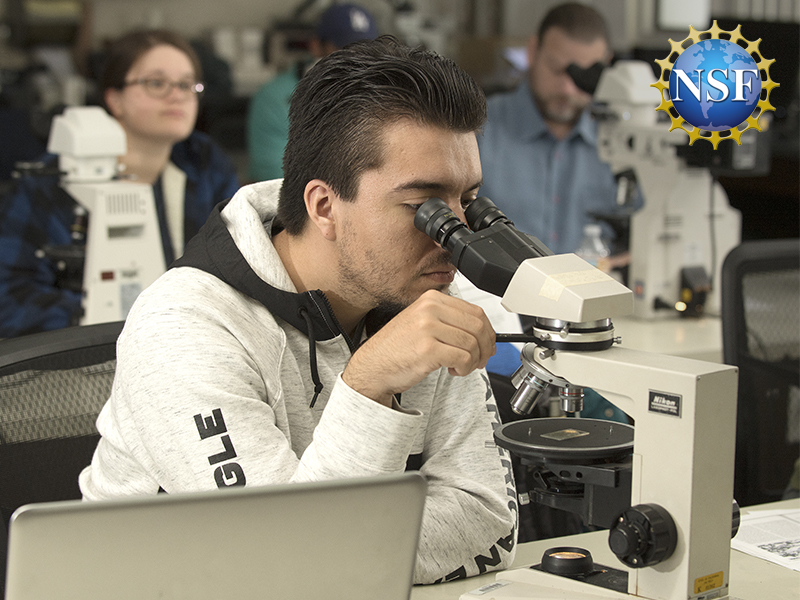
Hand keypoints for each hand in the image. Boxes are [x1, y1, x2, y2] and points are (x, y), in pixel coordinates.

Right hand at [342, 290, 495, 406]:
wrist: (372, 366)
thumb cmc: (396, 348)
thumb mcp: (422, 323)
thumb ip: (450, 322)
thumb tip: (483, 333)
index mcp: (431, 299)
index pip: (475, 311)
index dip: (487, 331)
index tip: (487, 344)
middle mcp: (430, 309)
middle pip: (478, 326)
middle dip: (485, 347)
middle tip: (480, 359)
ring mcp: (428, 328)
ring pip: (472, 344)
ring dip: (474, 361)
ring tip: (462, 367)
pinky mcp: (428, 349)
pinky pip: (463, 358)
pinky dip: (465, 369)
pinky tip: (454, 370)